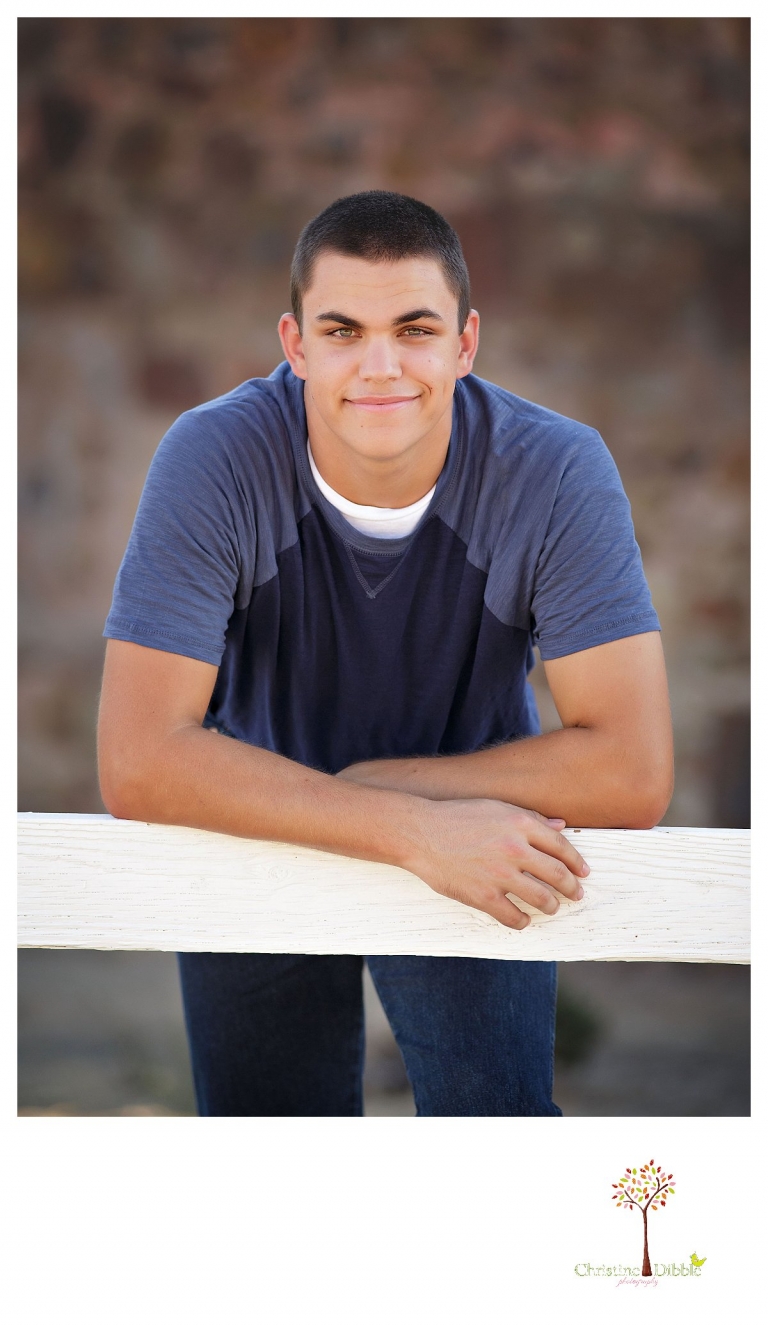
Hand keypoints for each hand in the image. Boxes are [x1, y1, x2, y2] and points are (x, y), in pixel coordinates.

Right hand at [404, 798, 588, 929]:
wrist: (420, 833)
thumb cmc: (457, 817)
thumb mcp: (496, 808)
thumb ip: (530, 818)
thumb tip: (560, 827)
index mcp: (520, 823)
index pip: (561, 847)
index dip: (577, 863)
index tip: (583, 873)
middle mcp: (514, 848)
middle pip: (557, 874)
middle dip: (571, 888)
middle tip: (576, 895)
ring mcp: (499, 874)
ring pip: (541, 898)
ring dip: (551, 907)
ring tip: (551, 908)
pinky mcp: (483, 895)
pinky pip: (514, 917)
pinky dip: (523, 921)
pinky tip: (523, 920)